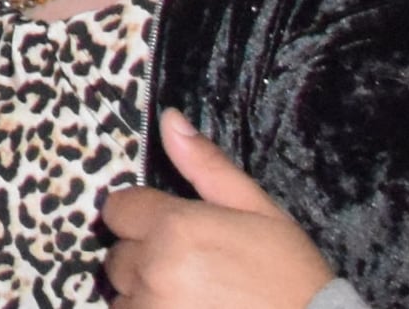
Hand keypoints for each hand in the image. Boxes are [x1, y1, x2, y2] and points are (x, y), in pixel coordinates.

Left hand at [103, 114, 337, 308]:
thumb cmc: (290, 275)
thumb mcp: (258, 211)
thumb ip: (206, 166)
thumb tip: (170, 119)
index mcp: (176, 226)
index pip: (118, 209)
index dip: (141, 217)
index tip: (171, 230)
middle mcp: (155, 267)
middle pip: (118, 255)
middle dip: (146, 258)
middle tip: (193, 269)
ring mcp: (153, 308)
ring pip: (124, 294)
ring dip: (146, 294)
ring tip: (194, 297)